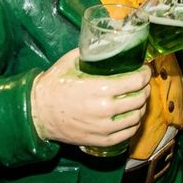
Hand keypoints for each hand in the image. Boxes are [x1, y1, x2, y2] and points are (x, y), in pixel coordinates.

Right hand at [30, 49, 150, 146]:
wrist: (38, 112)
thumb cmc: (54, 85)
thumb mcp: (71, 61)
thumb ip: (91, 52)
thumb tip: (108, 42)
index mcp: (100, 88)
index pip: (136, 81)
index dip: (145, 74)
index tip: (144, 69)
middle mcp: (105, 110)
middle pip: (139, 99)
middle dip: (145, 88)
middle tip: (142, 82)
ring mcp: (103, 128)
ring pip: (136, 117)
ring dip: (141, 106)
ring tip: (138, 98)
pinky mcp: (99, 141)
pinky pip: (126, 134)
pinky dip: (133, 125)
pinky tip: (131, 116)